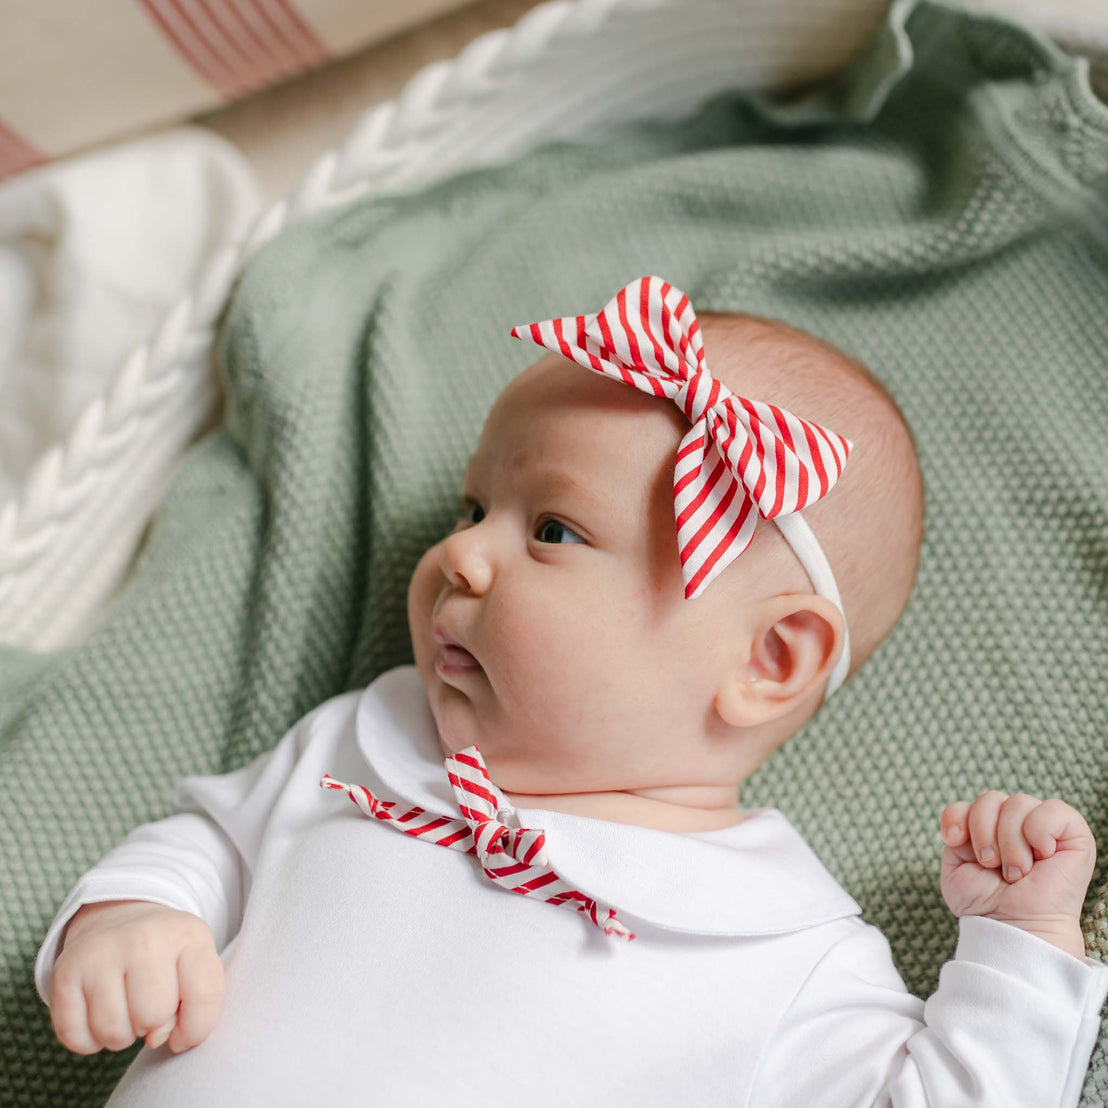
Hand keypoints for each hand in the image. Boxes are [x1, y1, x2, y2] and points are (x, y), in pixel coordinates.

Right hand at [49, 900, 223, 1054]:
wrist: (121, 918)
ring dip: (122, 1035)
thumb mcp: (196, 966)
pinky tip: (99, 1012)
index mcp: (188, 934)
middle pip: (153, 1018)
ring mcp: (101, 952)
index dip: (196, 1027)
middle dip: (154, 1024)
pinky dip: (89, 1040)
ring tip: (126, 1006)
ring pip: (113, 1032)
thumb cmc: (167, 954)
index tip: (185, 1022)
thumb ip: (196, 1006)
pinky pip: (76, 1037)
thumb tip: (157, 1039)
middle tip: (148, 1001)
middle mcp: (144, 937)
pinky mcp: (65, 971)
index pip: (203, 998)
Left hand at [940, 792, 1095, 955]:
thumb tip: (965, 816)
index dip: (956, 816)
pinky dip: (1039, 831)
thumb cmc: (987, 903)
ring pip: (1018, 803)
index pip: (967, 802)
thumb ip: (956, 831)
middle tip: (992, 865)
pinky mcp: (1074, 835)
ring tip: (1016, 871)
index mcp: (990, 828)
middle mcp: (1017, 823)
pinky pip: (1053, 809)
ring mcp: (1045, 827)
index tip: (954, 842)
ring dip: (1010, 841)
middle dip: (984, 832)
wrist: (1014, 927)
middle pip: (990, 798)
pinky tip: (1041, 855)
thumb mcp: (956, 865)